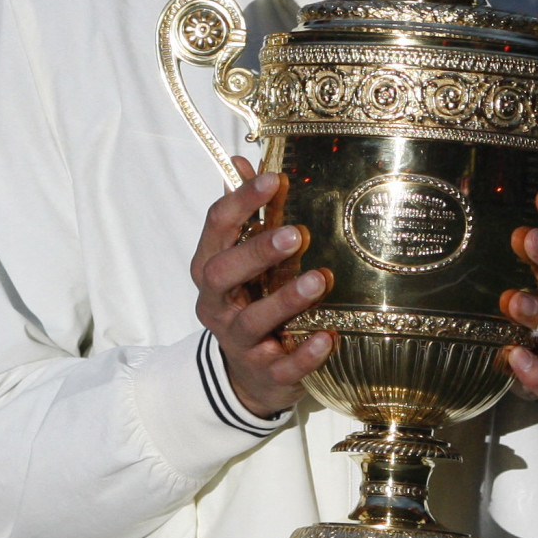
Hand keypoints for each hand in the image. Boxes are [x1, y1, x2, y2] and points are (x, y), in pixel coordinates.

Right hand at [191, 162, 335, 418]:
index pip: (216, 227)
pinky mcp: (265, 373)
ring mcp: (238, 341)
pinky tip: (329, 337)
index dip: (242, 201)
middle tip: (293, 234)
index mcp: (209, 266)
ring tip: (319, 279)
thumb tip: (241, 161)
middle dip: (255, 253)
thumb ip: (244, 214)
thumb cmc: (248, 300)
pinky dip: (305, 354)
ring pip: (252, 321)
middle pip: (223, 274)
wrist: (248, 376)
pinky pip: (283, 366)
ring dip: (285, 299)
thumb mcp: (241, 257)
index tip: (274, 179)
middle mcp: (216, 303)